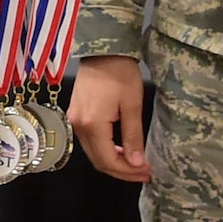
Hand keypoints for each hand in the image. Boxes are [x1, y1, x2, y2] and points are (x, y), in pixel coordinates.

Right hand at [68, 55, 150, 182]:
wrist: (103, 49)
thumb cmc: (120, 73)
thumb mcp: (132, 104)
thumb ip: (133, 136)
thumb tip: (136, 163)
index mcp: (92, 124)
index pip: (108, 160)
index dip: (128, 171)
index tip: (148, 172)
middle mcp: (78, 126)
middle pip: (98, 161)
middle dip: (121, 170)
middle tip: (144, 171)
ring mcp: (74, 120)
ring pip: (93, 152)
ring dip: (113, 161)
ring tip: (135, 162)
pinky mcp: (75, 113)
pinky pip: (89, 141)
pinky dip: (105, 149)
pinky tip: (120, 148)